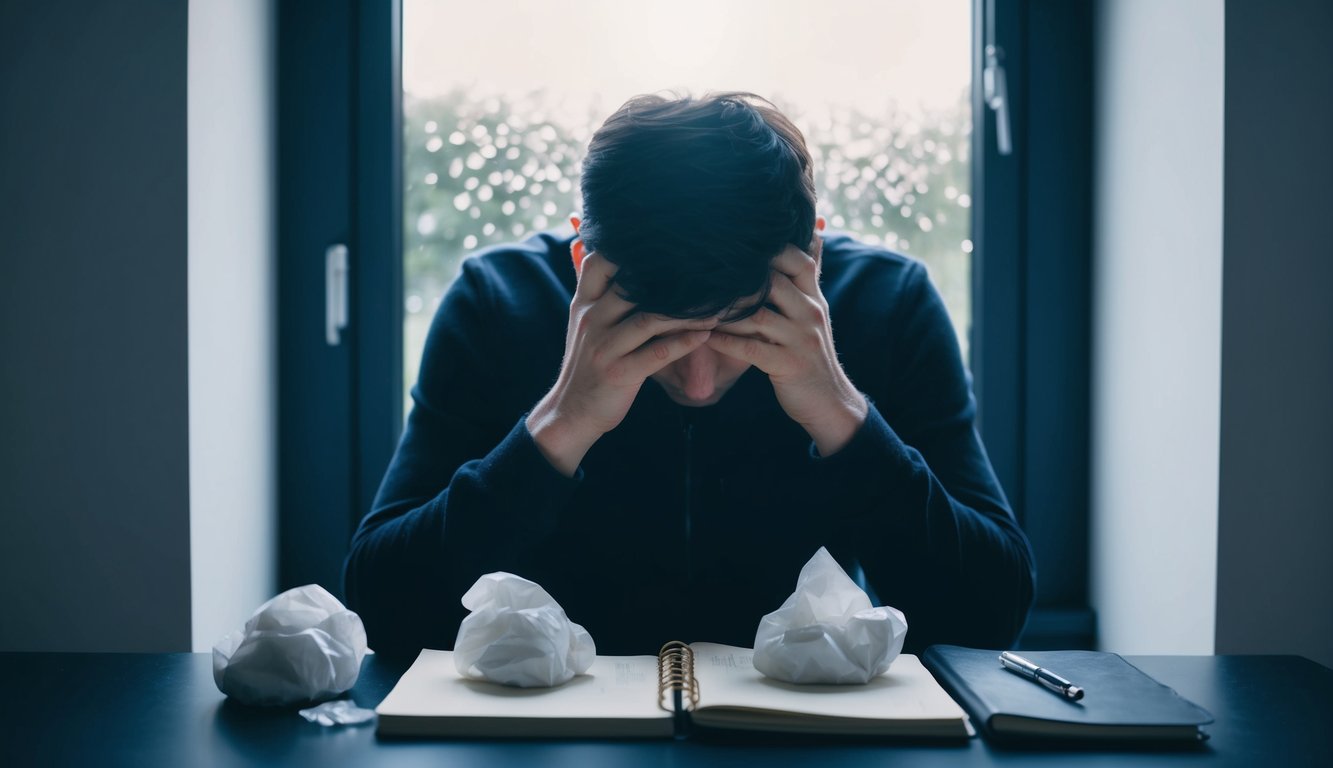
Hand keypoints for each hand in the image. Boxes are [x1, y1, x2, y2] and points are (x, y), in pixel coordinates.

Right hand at [527, 251, 717, 475]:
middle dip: (676, 278)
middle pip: (634, 285)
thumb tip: (623, 259)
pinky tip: (707, 333)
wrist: (571, 412)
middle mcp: (592, 318)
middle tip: (709, 269)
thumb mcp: (588, 324)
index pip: (601, 261)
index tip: (670, 242)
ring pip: (651, 319)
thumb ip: (603, 293)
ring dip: (689, 311)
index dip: (630, 247)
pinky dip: (686, 341)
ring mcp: (604, 347)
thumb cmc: (589, 364)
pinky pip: (658, 353)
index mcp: (585, 303)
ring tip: (718, 304)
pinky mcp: (619, 373)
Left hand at [705, 238, 867, 455]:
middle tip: (702, 270)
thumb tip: (815, 232)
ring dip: (725, 311)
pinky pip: (752, 349)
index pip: (798, 260)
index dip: (770, 248)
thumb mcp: (815, 313)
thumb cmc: (812, 354)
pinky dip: (727, 341)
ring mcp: (802, 340)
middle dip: (737, 278)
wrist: (830, 402)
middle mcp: (811, 313)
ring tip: (696, 305)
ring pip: (758, 316)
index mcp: (814, 298)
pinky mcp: (789, 365)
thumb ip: (807, 278)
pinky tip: (706, 337)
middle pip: (774, 283)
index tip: (734, 241)